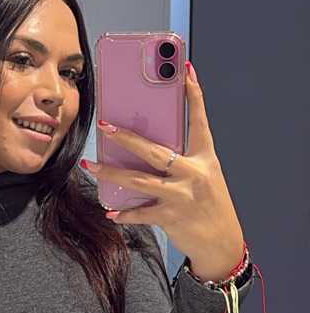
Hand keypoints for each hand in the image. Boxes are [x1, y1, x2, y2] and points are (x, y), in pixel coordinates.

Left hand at [82, 61, 244, 281]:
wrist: (222, 243)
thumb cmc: (208, 206)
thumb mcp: (204, 177)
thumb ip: (180, 162)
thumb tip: (144, 151)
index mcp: (205, 158)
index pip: (199, 121)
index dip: (194, 95)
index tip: (184, 69)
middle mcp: (194, 173)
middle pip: (155, 150)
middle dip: (127, 137)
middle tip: (105, 125)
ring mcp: (182, 196)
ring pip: (139, 180)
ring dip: (111, 172)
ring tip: (90, 165)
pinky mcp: (171, 217)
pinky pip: (140, 212)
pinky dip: (124, 213)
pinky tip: (110, 211)